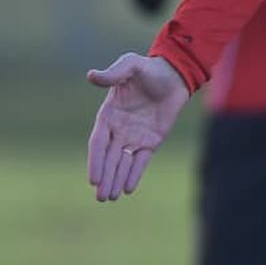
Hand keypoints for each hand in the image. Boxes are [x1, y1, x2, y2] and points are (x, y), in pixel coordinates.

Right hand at [86, 53, 189, 201]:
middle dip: (105, 177)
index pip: (98, 142)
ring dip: (116, 179)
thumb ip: (113, 73)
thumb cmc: (149, 69)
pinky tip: (128, 188)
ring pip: (123, 162)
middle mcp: (119, 129)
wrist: (174, 75)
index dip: (95, 160)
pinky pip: (141, 160)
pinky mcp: (151, 141)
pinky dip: (134, 174)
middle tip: (100, 197)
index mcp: (109, 115)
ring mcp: (134, 136)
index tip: (93, 178)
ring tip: (110, 198)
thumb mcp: (131, 65)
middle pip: (109, 158)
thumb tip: (91, 75)